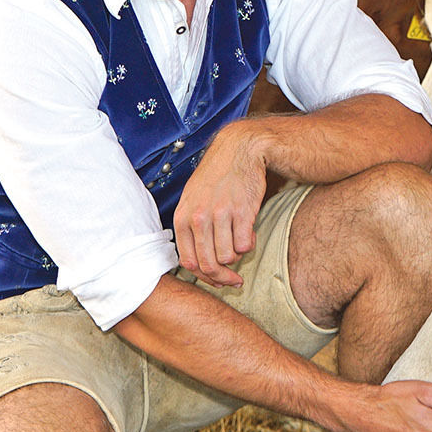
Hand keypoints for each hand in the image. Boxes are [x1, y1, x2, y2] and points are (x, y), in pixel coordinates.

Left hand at [172, 123, 266, 286]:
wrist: (238, 151)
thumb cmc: (215, 177)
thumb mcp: (192, 201)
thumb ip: (191, 231)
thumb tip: (199, 265)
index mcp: (183, 217)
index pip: (188, 262)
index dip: (204, 277)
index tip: (217, 280)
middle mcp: (199, 218)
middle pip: (208, 265)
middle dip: (224, 277)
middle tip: (235, 279)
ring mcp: (220, 215)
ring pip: (228, 258)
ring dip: (237, 256)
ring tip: (239, 240)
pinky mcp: (242, 212)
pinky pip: (245, 246)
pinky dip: (249, 244)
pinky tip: (249, 231)